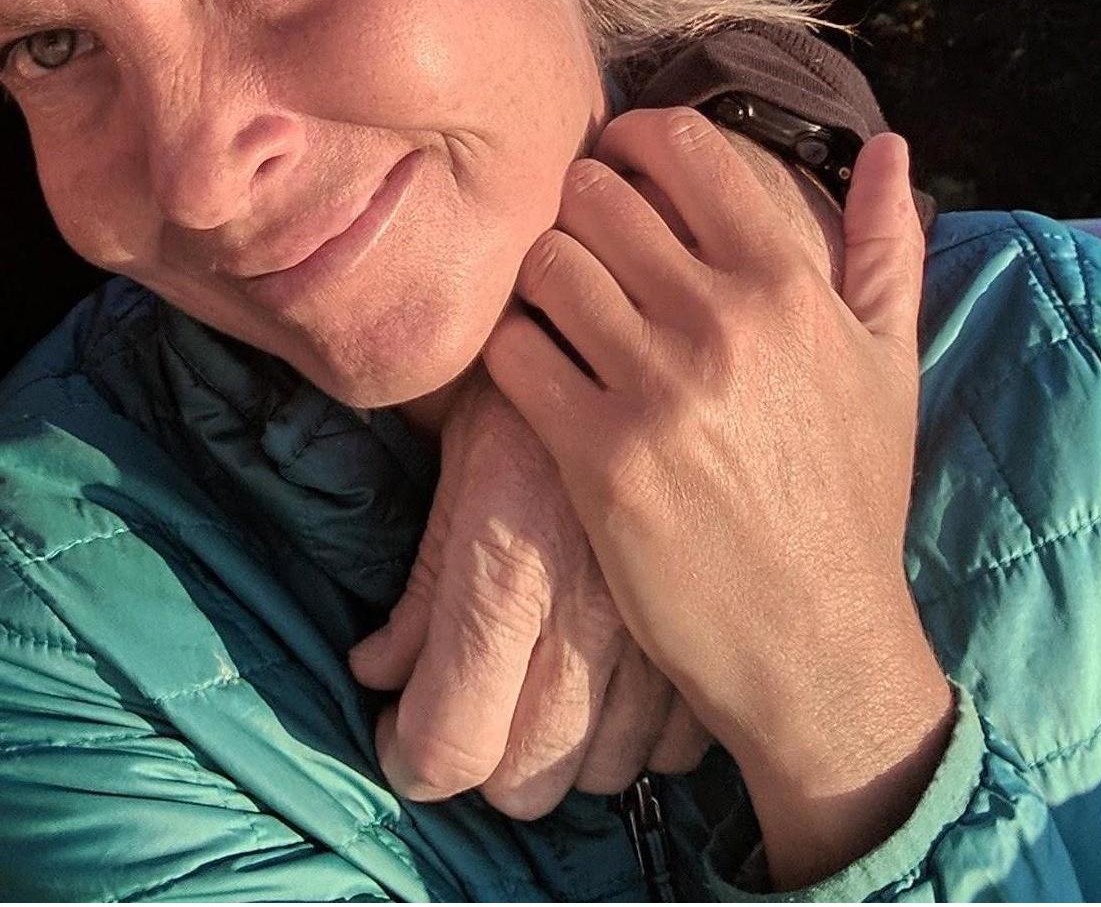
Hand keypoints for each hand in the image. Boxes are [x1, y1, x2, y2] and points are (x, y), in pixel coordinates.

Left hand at [348, 368, 709, 817]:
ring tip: (542, 690)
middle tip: (470, 713)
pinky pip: (676, 740)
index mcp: (510, 569)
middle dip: (488, 763)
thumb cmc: (537, 374)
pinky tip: (616, 679)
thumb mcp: (469, 463)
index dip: (416, 760)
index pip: (452, 739)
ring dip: (566, 751)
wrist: (655, 323)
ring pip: (605, 769)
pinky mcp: (720, 617)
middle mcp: (589, 615)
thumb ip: (429, 581)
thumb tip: (380, 672)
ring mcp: (664, 628)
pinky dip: (642, 732)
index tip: (404, 743)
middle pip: (528, 778)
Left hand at [484, 115, 951, 889]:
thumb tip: (892, 148)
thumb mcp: (890, 366)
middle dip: (578, 213)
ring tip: (558, 312)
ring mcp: (657, 389)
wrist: (819, 647)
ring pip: (545, 263)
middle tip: (583, 250)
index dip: (632, 141)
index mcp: (789, 286)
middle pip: (593, 195)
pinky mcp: (597, 455)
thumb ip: (887, 248)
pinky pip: (513, 350)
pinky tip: (538, 373)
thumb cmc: (852, 499)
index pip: (681, 144)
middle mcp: (723, 322)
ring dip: (539, 280)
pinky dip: (512, 350)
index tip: (620, 170)